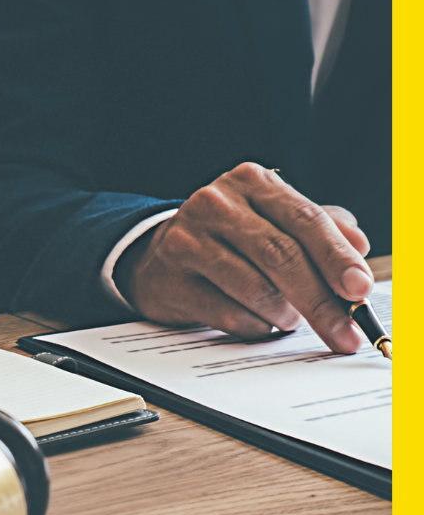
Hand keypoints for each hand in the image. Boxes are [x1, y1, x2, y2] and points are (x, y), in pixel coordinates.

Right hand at [115, 163, 373, 353]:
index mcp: (251, 183)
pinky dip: (253, 326)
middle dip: (320, 300)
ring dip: (284, 314)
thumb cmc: (227, 239)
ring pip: (255, 288)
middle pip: (281, 255)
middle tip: (344, 331)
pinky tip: (258, 324)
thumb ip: (318, 228)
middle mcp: (217, 204)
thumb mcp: (272, 220)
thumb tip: (358, 248)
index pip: (305, 219)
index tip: (359, 288)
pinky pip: (226, 313)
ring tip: (289, 319)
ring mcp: (188, 241)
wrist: (156, 255)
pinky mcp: (170, 280)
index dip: (336, 257)